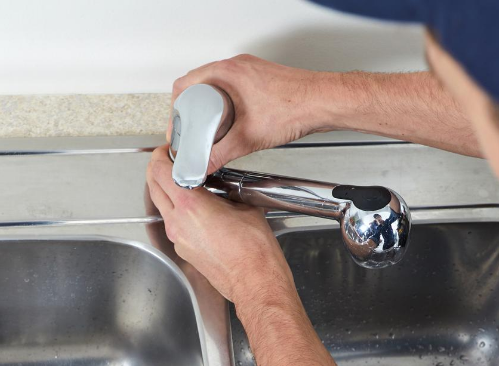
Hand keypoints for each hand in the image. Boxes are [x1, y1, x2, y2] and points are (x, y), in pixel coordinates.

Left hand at [145, 145, 295, 306]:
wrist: (256, 282)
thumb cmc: (254, 251)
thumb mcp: (244, 207)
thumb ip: (225, 192)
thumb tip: (221, 187)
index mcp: (191, 205)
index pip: (161, 171)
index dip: (162, 156)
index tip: (170, 152)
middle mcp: (178, 222)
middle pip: (154, 187)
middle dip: (159, 171)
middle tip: (171, 163)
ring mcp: (178, 239)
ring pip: (162, 207)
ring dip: (168, 192)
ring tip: (187, 186)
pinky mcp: (184, 251)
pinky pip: (174, 225)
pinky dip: (179, 212)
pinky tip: (198, 211)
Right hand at [170, 55, 337, 173]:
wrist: (323, 103)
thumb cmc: (295, 109)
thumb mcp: (248, 138)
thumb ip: (221, 154)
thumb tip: (203, 167)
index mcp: (227, 72)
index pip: (185, 85)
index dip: (175, 109)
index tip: (177, 127)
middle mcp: (237, 66)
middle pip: (198, 85)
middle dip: (190, 110)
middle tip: (190, 131)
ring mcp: (250, 70)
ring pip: (216, 86)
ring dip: (208, 106)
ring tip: (209, 128)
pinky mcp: (261, 78)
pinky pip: (233, 88)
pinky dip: (225, 104)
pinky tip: (232, 121)